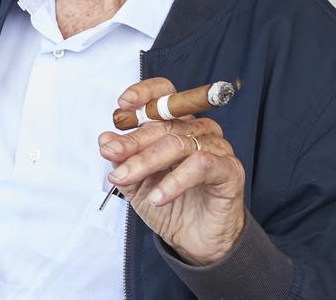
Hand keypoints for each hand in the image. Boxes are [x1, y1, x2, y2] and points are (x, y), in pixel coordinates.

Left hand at [98, 77, 244, 265]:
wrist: (196, 241)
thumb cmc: (170, 205)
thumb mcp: (137, 183)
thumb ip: (123, 160)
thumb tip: (106, 139)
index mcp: (177, 124)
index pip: (164, 95)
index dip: (144, 94)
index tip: (122, 105)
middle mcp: (198, 130)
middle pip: (164, 123)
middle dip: (133, 140)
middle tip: (111, 154)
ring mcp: (216, 147)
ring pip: (178, 143)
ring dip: (147, 161)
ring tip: (126, 179)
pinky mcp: (229, 169)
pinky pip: (200, 165)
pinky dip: (175, 180)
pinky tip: (158, 196)